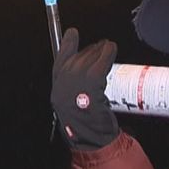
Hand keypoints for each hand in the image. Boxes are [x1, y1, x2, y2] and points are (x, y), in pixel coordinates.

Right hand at [50, 28, 119, 150]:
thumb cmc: (84, 120)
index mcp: (57, 81)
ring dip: (101, 49)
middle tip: (102, 46)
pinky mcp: (91, 80)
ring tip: (108, 47)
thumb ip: (75, 82)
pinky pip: (101, 61)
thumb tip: (87, 64)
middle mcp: (64, 78)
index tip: (73, 32)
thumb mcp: (72, 98)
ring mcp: (77, 78)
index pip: (61, 55)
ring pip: (91, 55)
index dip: (68, 42)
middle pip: (80, 54)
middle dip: (92, 49)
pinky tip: (111, 49)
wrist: (88, 135)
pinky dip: (107, 53)